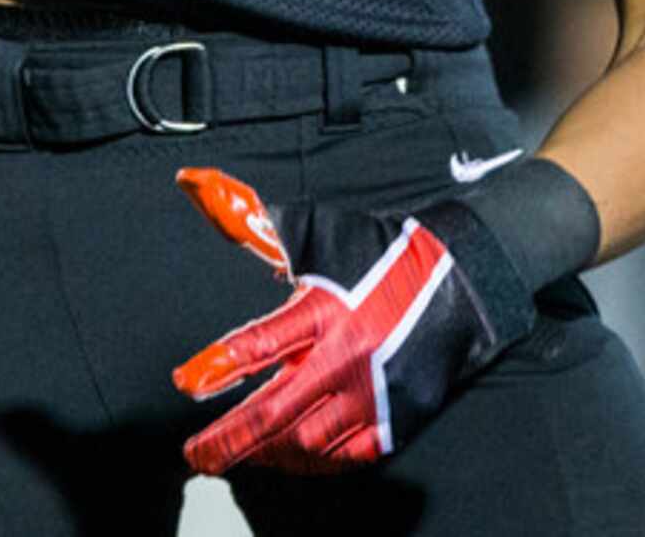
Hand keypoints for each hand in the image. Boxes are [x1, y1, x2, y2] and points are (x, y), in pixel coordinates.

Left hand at [169, 167, 520, 475]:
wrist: (458, 281)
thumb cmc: (378, 255)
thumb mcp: (316, 231)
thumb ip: (250, 217)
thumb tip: (194, 182)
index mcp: (326, 310)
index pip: (261, 343)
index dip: (219, 366)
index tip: (186, 382)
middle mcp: (347, 357)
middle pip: (275, 411)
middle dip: (227, 439)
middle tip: (193, 455)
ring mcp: (374, 394)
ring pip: (306, 442)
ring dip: (263, 453)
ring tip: (233, 455)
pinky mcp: (396, 419)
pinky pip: (344, 457)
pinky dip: (308, 462)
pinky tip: (284, 457)